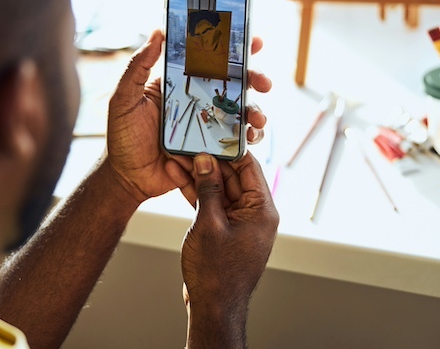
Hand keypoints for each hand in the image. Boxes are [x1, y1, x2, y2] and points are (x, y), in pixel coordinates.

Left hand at [106, 30, 271, 203]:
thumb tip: (157, 32)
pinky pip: (237, 140)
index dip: (234, 48)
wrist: (127, 177)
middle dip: (255, 79)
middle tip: (264, 83)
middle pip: (234, 83)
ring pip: (241, 111)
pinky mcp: (212, 148)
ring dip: (256, 111)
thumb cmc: (122, 136)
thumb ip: (138, 67)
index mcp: (180, 83)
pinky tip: (250, 139)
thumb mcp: (125, 98)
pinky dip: (249, 138)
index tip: (254, 41)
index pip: (210, 59)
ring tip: (257, 119)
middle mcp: (198, 100)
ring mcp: (207, 124)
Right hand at [180, 153, 278, 345]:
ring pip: (220, 189)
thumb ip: (208, 188)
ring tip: (177, 157)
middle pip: (233, 176)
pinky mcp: (225, 230)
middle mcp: (255, 214)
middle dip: (209, 160)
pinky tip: (179, 178)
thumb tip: (205, 160)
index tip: (211, 133)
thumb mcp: (208, 223)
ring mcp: (240, 222)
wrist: (212, 307)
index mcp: (262, 210)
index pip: (249, 167)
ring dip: (200, 175)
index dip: (229, 148)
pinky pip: (213, 204)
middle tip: (188, 143)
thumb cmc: (216, 272)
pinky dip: (198, 193)